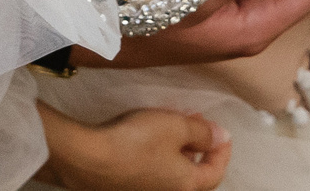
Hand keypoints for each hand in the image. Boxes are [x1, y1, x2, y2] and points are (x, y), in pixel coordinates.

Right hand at [37, 107, 230, 190]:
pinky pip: (150, 175)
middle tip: (194, 124)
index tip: (221, 131)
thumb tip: (222, 138)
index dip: (222, 151)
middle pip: (192, 177)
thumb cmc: (135, 142)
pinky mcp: (123, 189)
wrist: (87, 158)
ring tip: (169, 127)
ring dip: (177, 152)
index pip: (215, 173)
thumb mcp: (176, 126)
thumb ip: (203, 133)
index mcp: (186, 187)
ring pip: (170, 175)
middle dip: (198, 149)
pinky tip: (146, 140)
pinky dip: (157, 158)